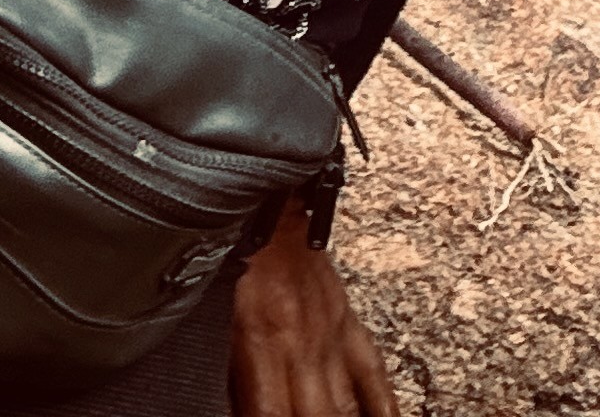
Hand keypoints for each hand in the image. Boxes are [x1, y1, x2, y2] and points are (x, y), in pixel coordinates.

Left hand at [231, 206, 396, 416]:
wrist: (273, 203)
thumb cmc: (234, 255)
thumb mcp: (214, 317)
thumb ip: (225, 369)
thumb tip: (223, 406)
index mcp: (263, 341)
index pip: (269, 414)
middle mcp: (302, 345)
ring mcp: (332, 338)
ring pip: (345, 408)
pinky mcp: (350, 327)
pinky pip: (374, 379)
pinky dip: (385, 411)